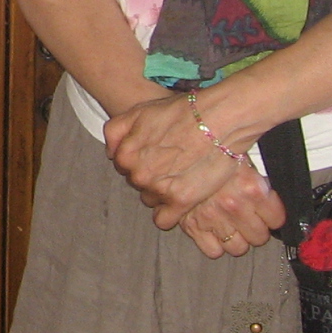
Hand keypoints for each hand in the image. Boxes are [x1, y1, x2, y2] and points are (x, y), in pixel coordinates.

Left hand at [104, 94, 285, 253]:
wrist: (219, 119)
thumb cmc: (183, 112)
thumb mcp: (139, 112)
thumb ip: (117, 132)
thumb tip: (111, 153)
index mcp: (125, 155)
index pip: (123, 165)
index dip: (140, 158)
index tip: (157, 152)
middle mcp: (138, 174)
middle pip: (138, 183)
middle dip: (151, 174)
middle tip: (173, 161)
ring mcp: (158, 190)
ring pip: (151, 199)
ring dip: (162, 191)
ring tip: (182, 174)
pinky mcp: (180, 202)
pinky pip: (163, 220)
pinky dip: (170, 213)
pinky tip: (182, 198)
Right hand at [176, 166, 287, 258]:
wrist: (180, 153)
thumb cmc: (213, 156)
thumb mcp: (245, 162)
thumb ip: (261, 185)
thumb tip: (272, 202)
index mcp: (251, 188)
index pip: (276, 220)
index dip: (271, 215)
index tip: (266, 212)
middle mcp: (233, 205)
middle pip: (259, 237)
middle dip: (255, 228)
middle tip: (248, 217)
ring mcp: (212, 218)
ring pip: (238, 248)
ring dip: (236, 239)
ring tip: (231, 224)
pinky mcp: (193, 227)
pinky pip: (214, 251)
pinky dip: (215, 244)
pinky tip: (215, 229)